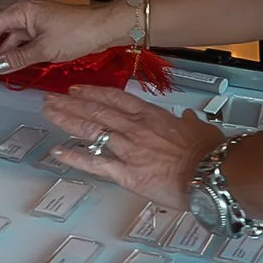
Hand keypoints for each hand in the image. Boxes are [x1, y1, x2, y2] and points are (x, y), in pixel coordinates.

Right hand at [0, 0, 127, 69]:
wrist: (104, 27)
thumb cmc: (77, 32)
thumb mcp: (45, 49)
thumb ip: (19, 58)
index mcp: (22, 11)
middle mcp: (26, 11)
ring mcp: (35, 19)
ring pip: (9, 34)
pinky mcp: (44, 27)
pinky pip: (22, 38)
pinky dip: (13, 49)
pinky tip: (10, 61)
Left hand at [41, 85, 224, 209]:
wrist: (213, 173)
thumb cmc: (210, 153)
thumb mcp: (200, 129)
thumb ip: (188, 122)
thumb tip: (188, 118)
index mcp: (151, 116)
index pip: (115, 98)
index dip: (93, 92)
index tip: (77, 88)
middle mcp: (134, 129)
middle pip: (96, 110)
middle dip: (71, 103)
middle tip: (51, 98)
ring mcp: (128, 149)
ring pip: (91, 129)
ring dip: (67, 120)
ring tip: (49, 113)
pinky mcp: (126, 173)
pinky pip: (95, 163)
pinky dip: (74, 157)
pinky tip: (57, 152)